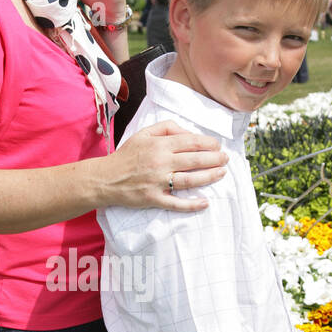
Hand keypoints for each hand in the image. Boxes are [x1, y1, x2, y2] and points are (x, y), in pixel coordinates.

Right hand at [104, 119, 227, 212]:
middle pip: (195, 161)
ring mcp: (157, 182)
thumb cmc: (126, 155)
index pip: (191, 142)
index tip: (218, 145)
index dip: (208, 143)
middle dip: (215, 159)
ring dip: (209, 177)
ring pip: (190, 180)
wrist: (105, 178)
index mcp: (159, 145)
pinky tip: (205, 202)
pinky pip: (176, 203)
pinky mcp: (153, 198)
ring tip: (221, 173)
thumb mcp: (144, 134)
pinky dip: (192, 204)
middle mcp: (160, 162)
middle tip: (226, 159)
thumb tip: (188, 132)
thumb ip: (166, 128)